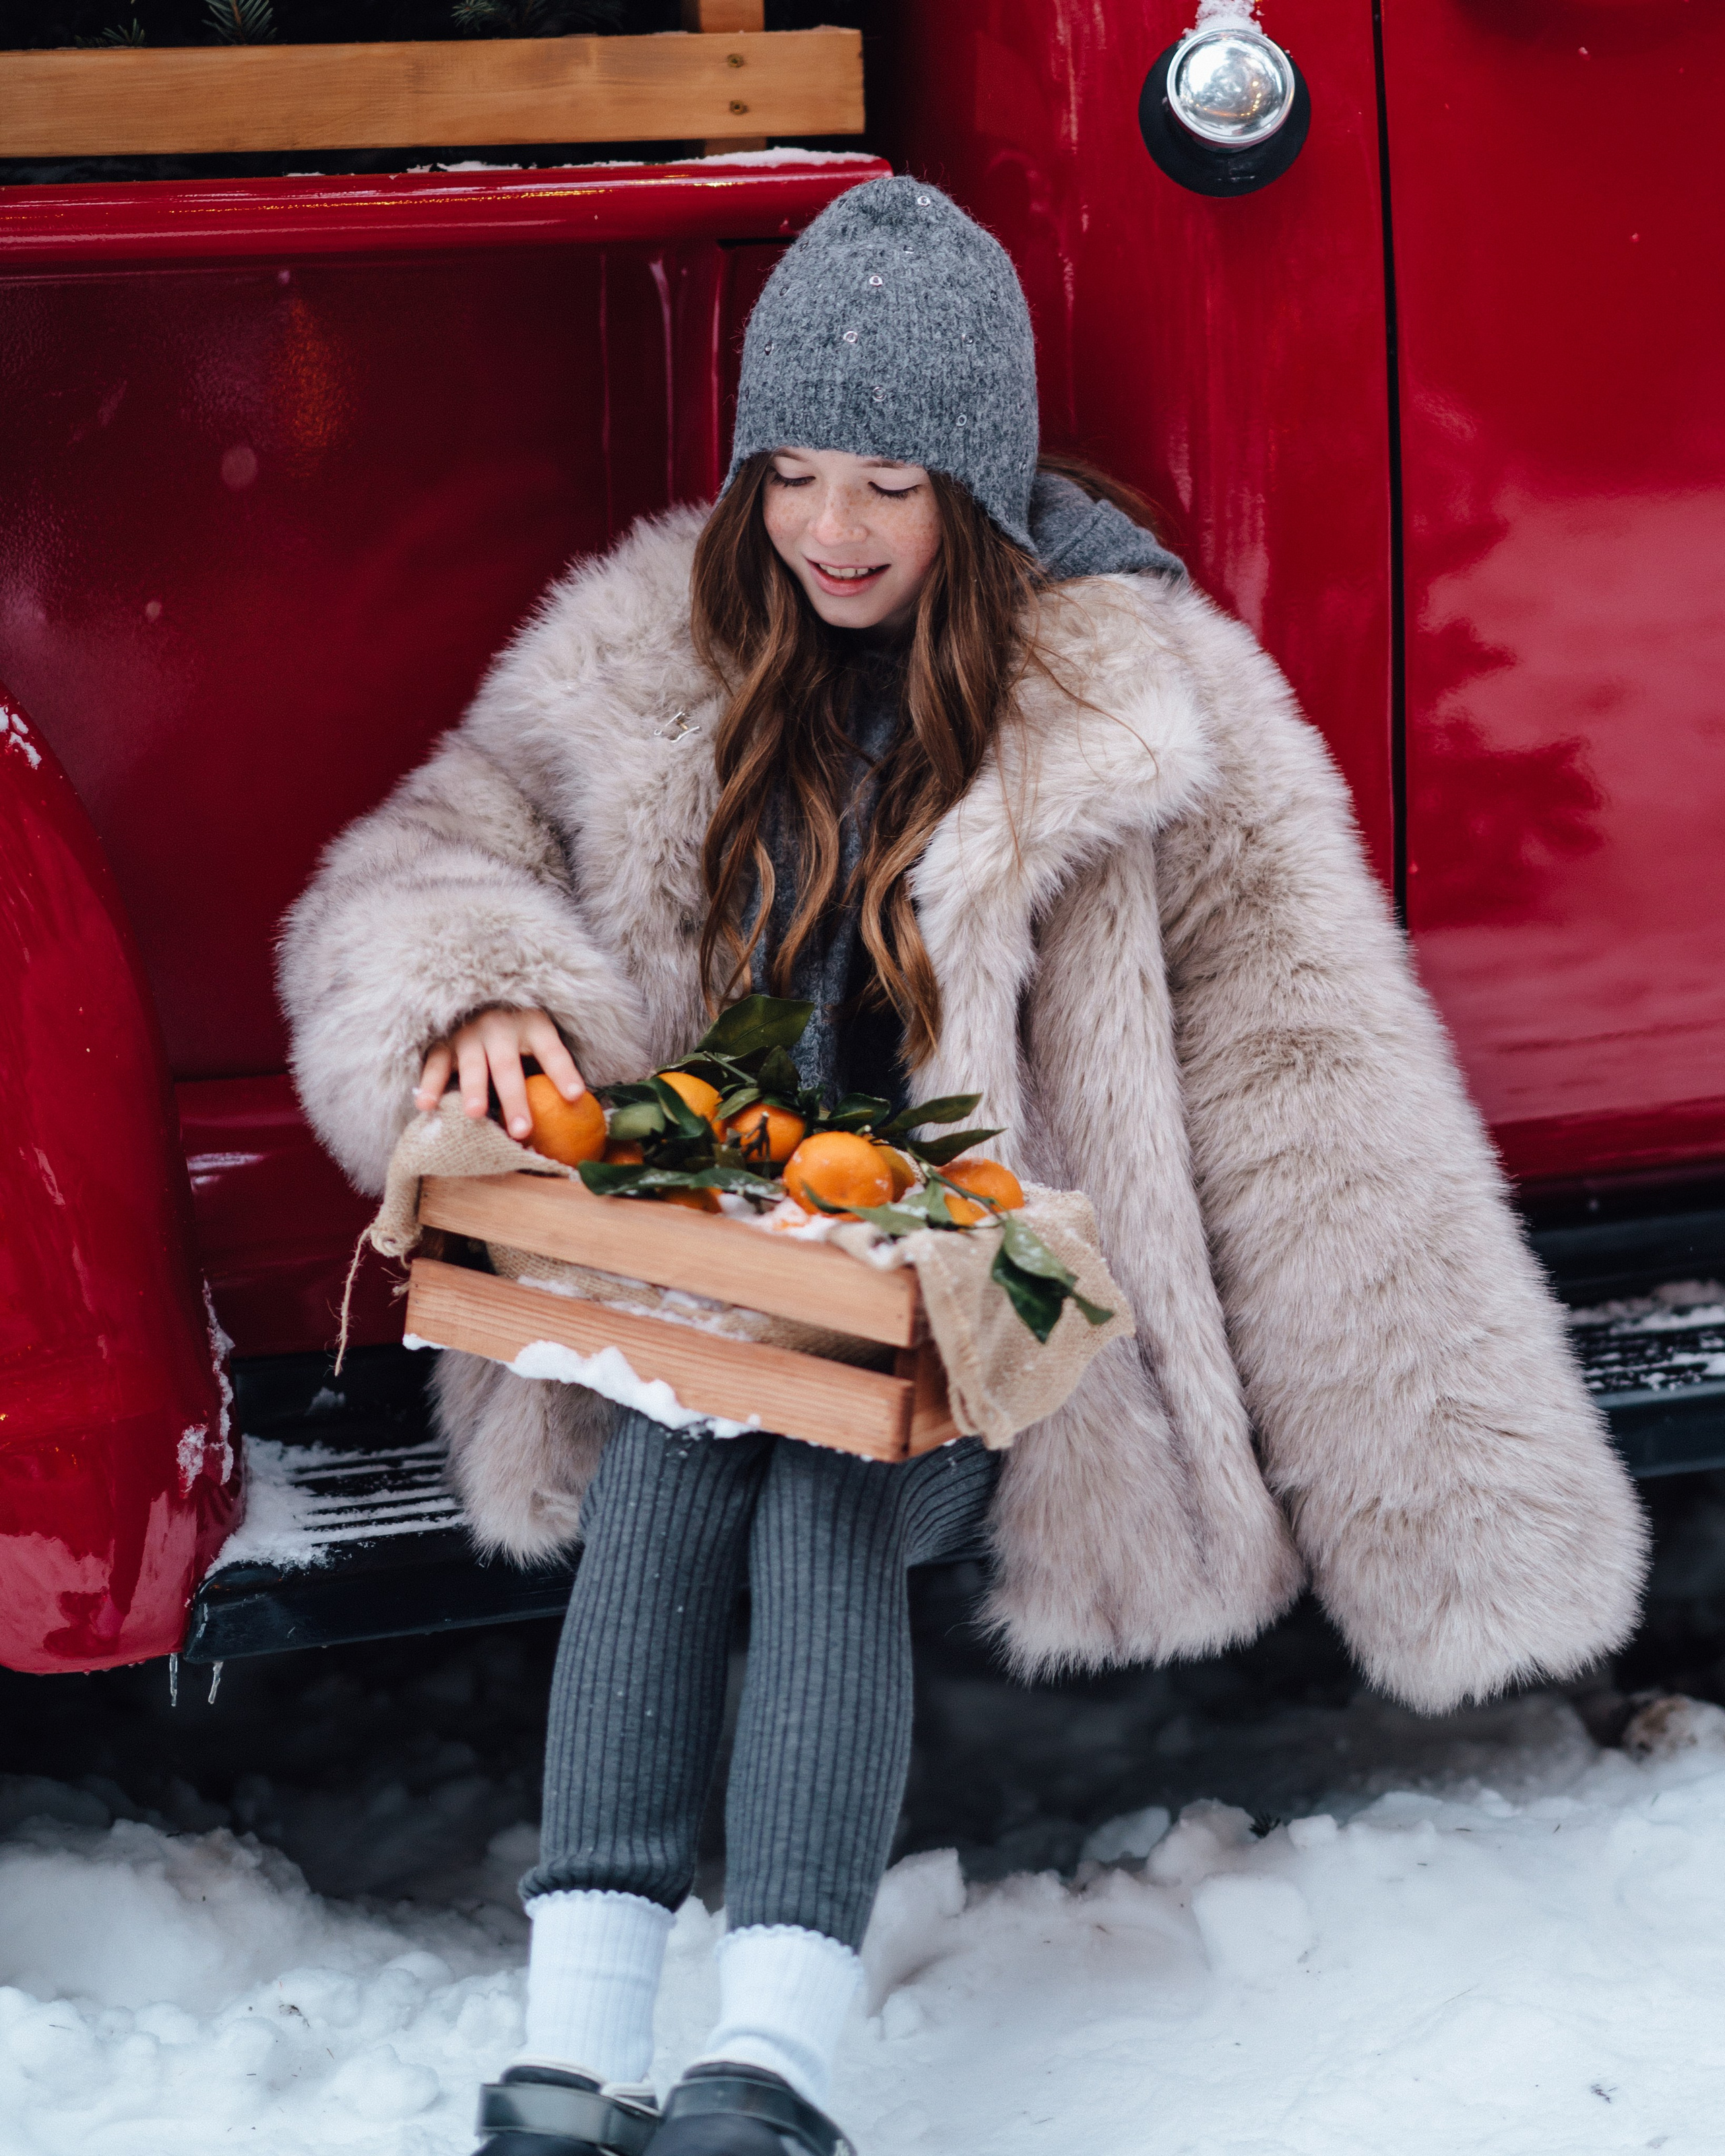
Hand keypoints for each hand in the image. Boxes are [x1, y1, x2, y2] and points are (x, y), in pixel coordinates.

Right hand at [415, 1008, 585, 1142]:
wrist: (473, 983)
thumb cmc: (516, 1022)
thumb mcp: (538, 1030)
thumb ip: (552, 1061)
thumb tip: (579, 1102)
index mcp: (532, 1025)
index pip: (551, 1050)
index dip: (563, 1072)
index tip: (576, 1096)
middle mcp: (501, 1027)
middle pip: (509, 1067)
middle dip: (515, 1099)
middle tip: (521, 1131)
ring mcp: (469, 1033)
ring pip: (472, 1065)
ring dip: (473, 1090)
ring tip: (475, 1114)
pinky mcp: (443, 1041)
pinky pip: (436, 1063)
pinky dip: (430, 1085)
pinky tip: (426, 1106)